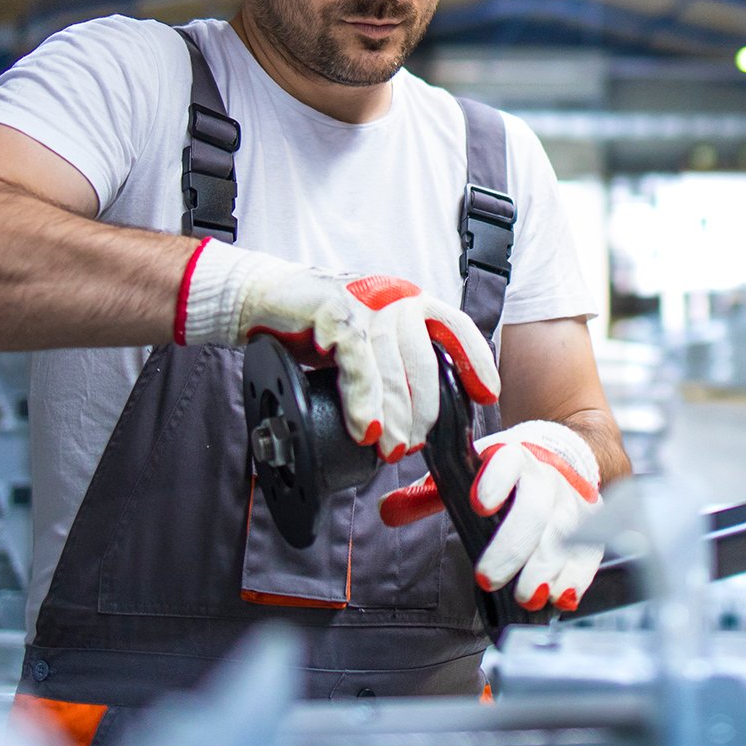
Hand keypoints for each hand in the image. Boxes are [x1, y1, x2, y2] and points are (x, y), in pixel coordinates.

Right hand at [176, 238, 499, 460]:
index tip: (486, 395)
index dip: (476, 360)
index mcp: (407, 301)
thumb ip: (391, 366)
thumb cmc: (313, 326)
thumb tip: (416, 417)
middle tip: (412, 447)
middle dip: (424, 410)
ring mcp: (364, 301)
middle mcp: (392, 296)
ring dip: (394, 413)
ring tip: (390, 449)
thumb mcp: (363, 343)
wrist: (258, 300)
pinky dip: (363, 400)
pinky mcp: (333, 309)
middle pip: (425, 358)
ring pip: (392, 364)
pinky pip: (357, 360)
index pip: (454, 326)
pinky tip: (366, 428)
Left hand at [379, 419, 604, 611]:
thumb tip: (386, 510)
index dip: (494, 480)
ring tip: (526, 596)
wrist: (563, 459)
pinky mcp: (592, 527)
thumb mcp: (470, 474)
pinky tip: (563, 597)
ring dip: (545, 568)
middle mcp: (546, 477)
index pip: (506, 461)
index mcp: (512, 456)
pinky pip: (590, 552)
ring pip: (564, 533)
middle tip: (487, 576)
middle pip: (534, 508)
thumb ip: (431, 494)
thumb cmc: (506, 473)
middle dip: (512, 545)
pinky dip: (578, 576)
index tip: (478, 503)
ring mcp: (573, 502)